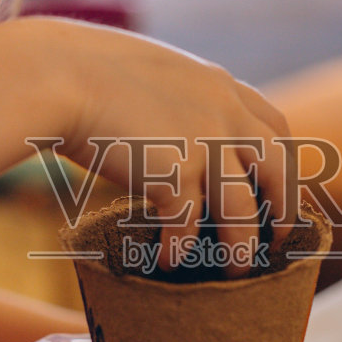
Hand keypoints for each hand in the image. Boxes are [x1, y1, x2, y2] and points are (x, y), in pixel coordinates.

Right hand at [12, 18, 297, 275]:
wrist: (59, 74)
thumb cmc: (87, 70)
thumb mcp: (154, 73)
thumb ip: (179, 101)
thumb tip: (175, 132)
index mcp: (220, 87)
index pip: (274, 126)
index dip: (282, 163)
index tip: (278, 189)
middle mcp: (223, 114)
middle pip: (277, 171)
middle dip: (283, 209)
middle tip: (276, 238)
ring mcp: (203, 144)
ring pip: (243, 211)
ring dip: (241, 247)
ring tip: (235, 271)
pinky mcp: (173, 173)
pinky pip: (187, 225)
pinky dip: (180, 248)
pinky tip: (167, 261)